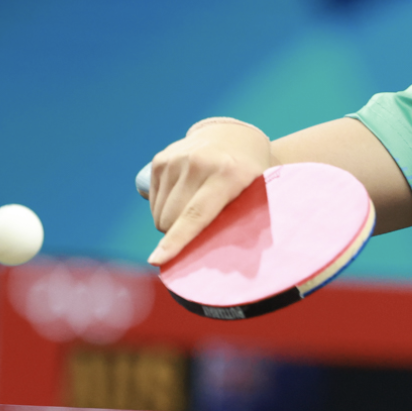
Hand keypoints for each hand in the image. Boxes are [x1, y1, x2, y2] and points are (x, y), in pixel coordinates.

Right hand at [146, 118, 273, 264]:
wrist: (234, 137)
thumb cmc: (250, 178)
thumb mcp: (259, 195)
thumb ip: (250, 226)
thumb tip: (245, 273)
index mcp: (229, 174)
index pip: (196, 214)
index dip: (176, 240)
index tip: (157, 260)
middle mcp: (200, 162)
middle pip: (173, 219)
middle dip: (179, 235)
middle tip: (203, 229)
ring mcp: (177, 158)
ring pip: (160, 213)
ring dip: (171, 222)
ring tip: (195, 209)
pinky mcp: (160, 159)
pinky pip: (152, 201)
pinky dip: (164, 208)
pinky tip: (184, 197)